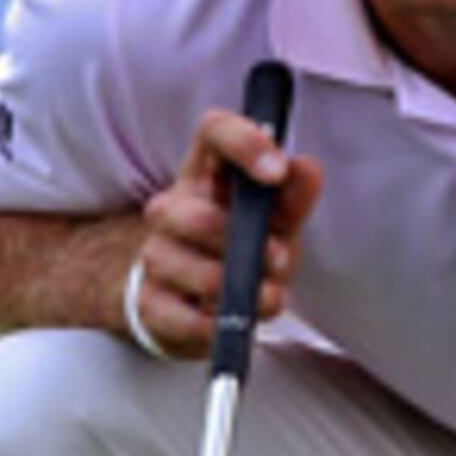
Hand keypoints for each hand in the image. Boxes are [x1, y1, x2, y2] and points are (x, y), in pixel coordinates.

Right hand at [126, 105, 322, 358]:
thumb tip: (306, 168)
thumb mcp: (276, 219)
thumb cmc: (241, 245)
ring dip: (235, 288)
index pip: (213, 131)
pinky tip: (236, 321)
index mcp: (207, 172)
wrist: (196, 301)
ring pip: (187, 268)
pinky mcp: (150, 303)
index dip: (243, 144)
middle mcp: (171, 207)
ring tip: (267, 297)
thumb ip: (294, 196)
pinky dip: (216, 324)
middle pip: (190, 214)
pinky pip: (182, 317)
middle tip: (279, 261)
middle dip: (244, 244)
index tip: (277, 173)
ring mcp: (156, 254)